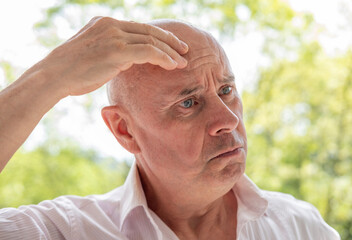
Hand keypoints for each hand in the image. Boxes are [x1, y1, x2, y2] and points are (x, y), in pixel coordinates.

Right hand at [35, 17, 187, 96]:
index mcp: (106, 23)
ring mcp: (114, 36)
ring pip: (152, 41)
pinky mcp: (116, 50)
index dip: (159, 37)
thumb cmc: (72, 72)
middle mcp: (111, 25)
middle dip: (170, 41)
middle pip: (150, 30)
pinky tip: (173, 65)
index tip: (172, 45)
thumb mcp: (93, 54)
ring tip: (183, 61)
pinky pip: (149, 51)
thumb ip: (112, 51)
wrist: (53, 76)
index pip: (140, 28)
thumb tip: (129, 59)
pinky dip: (164, 58)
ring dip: (171, 52)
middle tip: (184, 50)